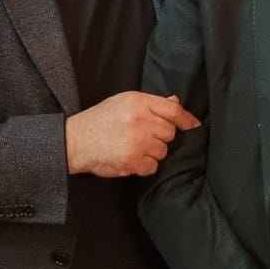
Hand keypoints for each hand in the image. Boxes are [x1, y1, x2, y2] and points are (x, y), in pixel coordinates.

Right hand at [64, 91, 199, 177]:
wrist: (76, 140)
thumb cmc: (101, 120)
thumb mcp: (124, 102)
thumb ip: (151, 103)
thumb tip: (176, 102)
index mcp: (138, 102)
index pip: (172, 110)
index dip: (186, 118)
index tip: (193, 125)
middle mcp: (140, 120)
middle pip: (169, 132)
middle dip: (160, 136)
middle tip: (142, 135)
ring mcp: (137, 142)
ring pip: (162, 150)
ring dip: (152, 151)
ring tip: (134, 146)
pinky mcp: (132, 161)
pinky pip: (152, 166)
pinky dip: (144, 165)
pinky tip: (130, 157)